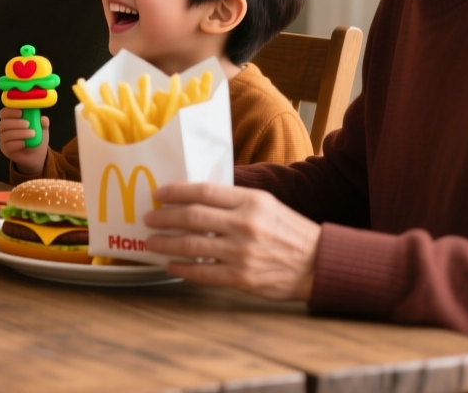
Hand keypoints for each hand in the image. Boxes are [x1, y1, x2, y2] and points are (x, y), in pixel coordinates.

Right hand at [0, 108, 48, 173]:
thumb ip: (43, 123)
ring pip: (5, 135)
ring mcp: (3, 140)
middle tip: (28, 124)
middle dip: (15, 123)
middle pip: (2, 124)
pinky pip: (8, 146)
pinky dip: (17, 143)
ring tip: (32, 134)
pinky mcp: (5, 150)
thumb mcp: (42, 129)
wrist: (36, 154)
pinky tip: (25, 143)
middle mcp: (4, 129)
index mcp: (10, 119)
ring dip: (19, 133)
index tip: (21, 112)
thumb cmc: (35, 137)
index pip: (4, 113)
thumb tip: (43, 119)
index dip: (10, 111)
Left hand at [143, 182, 321, 300]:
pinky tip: (171, 265)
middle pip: (192, 217)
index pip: (204, 191)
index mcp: (251, 202)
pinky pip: (203, 273)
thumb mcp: (266, 204)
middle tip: (149, 218)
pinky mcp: (241, 277)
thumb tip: (197, 196)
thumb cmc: (289, 232)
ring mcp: (242, 252)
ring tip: (152, 242)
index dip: (176, 191)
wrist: (318, 264)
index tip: (159, 194)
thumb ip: (234, 200)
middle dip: (164, 217)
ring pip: (191, 246)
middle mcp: (244, 225)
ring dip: (166, 243)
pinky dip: (183, 269)